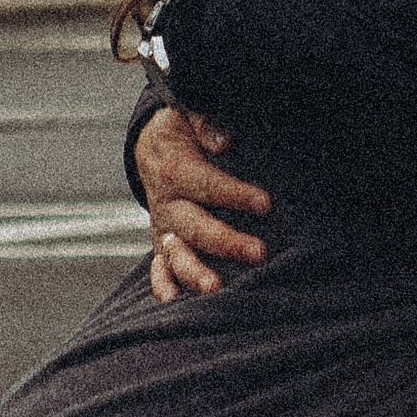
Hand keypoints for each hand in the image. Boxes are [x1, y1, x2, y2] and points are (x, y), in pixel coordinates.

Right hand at [133, 97, 271, 303]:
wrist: (151, 149)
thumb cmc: (181, 131)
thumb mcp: (188, 115)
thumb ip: (205, 122)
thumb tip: (224, 140)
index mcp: (174, 170)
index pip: (206, 184)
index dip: (235, 194)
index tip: (265, 203)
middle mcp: (166, 203)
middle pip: (195, 226)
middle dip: (226, 242)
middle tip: (259, 253)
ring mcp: (164, 227)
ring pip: (176, 253)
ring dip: (194, 271)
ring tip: (215, 289)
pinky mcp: (163, 243)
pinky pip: (158, 267)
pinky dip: (163, 285)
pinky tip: (174, 302)